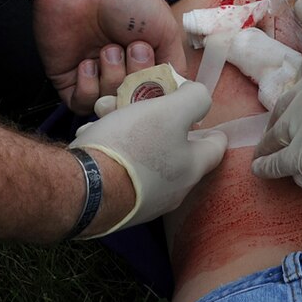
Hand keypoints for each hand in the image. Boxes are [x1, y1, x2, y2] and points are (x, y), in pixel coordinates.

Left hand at [36, 0, 187, 112]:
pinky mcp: (67, 80)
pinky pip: (80, 104)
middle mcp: (120, 73)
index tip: (154, 62)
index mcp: (144, 63)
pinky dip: (88, 88)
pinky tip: (87, 63)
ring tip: (108, 49)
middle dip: (135, 79)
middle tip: (132, 48)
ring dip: (112, 77)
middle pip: (132, 103)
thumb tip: (176, 93)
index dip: (156, 87)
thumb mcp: (165, 28)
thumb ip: (174, 65)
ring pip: (108, 105)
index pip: (154, 95)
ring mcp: (94, 78)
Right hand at [74, 80, 226, 231]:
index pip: (216, 146)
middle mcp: (173, 189)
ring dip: (126, 130)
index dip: (210, 125)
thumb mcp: (170, 111)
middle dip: (153, 118)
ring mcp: (144, 201)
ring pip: (141, 154)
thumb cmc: (132, 146)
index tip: (197, 112)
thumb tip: (198, 96)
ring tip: (105, 114)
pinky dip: (108, 150)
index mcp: (192, 168)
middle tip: (136, 102)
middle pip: (173, 146)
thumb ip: (195, 99)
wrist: (84, 189)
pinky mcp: (117, 205)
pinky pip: (118, 170)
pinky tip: (91, 137)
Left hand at [251, 50, 301, 192]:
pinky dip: (267, 167)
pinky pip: (278, 162)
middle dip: (277, 124)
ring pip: (277, 137)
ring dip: (269, 147)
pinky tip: (260, 171)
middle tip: (273, 135)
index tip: (294, 112)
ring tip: (263, 157)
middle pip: (285, 109)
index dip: (297, 103)